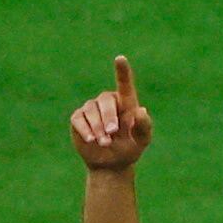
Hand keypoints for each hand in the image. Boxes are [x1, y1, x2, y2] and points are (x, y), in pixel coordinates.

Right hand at [70, 55, 154, 170]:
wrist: (111, 164)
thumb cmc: (130, 148)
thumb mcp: (142, 141)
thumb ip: (144, 126)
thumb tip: (141, 111)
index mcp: (126, 102)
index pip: (124, 83)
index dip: (122, 71)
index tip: (120, 58)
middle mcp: (108, 101)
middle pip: (105, 102)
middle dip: (108, 118)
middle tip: (112, 134)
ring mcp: (91, 108)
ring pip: (90, 110)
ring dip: (97, 128)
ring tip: (104, 143)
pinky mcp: (78, 118)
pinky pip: (78, 118)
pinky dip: (85, 129)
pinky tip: (91, 139)